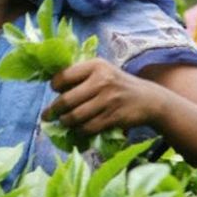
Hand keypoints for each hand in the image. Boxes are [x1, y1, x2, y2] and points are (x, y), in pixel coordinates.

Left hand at [43, 59, 165, 134]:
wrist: (148, 99)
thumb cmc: (119, 84)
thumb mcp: (103, 71)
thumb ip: (81, 75)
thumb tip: (53, 86)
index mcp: (96, 65)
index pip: (64, 76)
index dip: (55, 86)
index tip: (55, 91)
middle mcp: (102, 81)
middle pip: (66, 100)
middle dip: (53, 110)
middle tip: (47, 115)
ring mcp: (108, 100)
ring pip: (75, 117)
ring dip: (65, 122)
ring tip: (63, 122)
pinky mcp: (113, 117)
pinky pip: (88, 128)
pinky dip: (79, 131)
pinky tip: (78, 128)